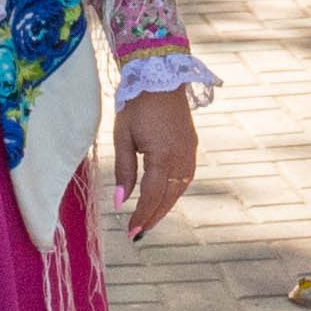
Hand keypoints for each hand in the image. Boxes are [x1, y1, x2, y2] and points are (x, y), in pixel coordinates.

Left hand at [105, 85, 201, 241]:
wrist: (160, 76)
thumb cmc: (136, 104)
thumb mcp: (123, 137)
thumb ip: (123, 171)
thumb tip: (119, 202)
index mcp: (162, 157)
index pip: (151, 196)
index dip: (141, 216)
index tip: (131, 232)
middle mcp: (181, 158)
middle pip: (168, 197)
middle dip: (153, 216)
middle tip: (138, 233)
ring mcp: (189, 152)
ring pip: (179, 189)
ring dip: (165, 206)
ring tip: (149, 219)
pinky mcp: (191, 146)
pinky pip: (185, 177)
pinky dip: (174, 191)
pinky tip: (163, 196)